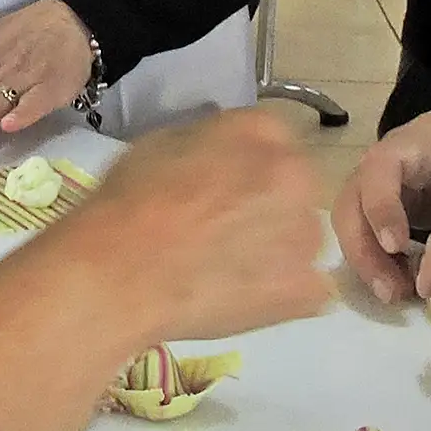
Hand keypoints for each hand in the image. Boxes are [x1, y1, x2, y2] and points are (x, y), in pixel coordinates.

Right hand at [74, 109, 331, 342]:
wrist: (122, 272)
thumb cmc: (129, 204)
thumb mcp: (164, 142)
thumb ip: (213, 141)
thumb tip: (226, 156)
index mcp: (262, 131)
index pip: (274, 144)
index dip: (248, 171)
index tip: (225, 192)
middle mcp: (295, 174)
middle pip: (296, 188)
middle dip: (270, 207)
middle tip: (226, 233)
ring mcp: (307, 233)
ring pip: (303, 239)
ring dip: (279, 250)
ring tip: (230, 271)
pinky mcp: (307, 287)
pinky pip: (309, 290)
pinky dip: (285, 296)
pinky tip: (245, 299)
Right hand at [332, 104, 430, 302]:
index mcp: (428, 140)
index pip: (382, 167)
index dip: (381, 207)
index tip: (397, 247)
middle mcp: (396, 157)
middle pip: (354, 197)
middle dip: (363, 247)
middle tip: (392, 291)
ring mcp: (389, 179)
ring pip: (353, 217)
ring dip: (366, 259)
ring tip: (397, 294)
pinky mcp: (394, 201)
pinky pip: (368, 229)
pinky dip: (377, 259)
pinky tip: (403, 285)